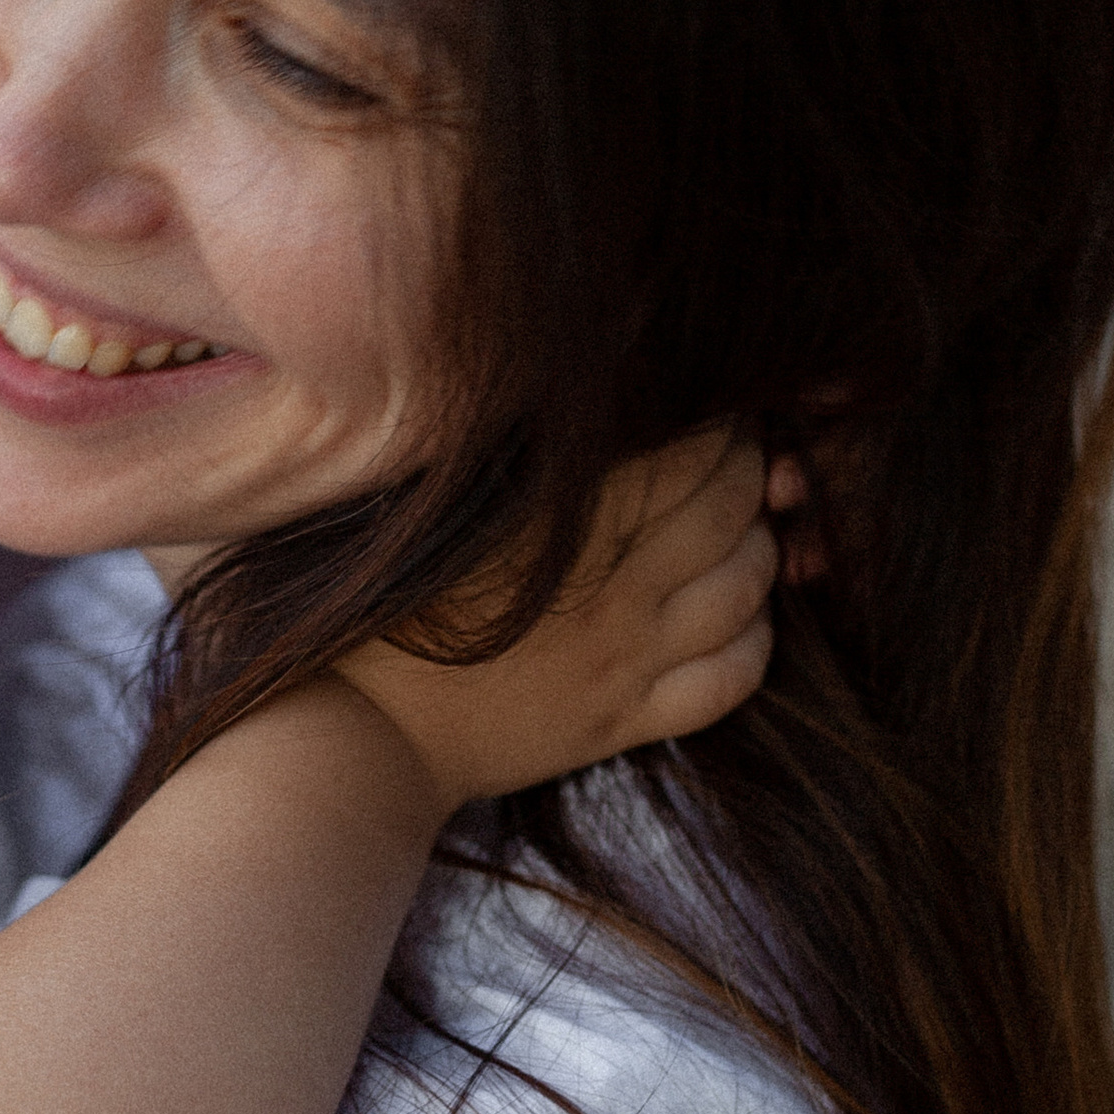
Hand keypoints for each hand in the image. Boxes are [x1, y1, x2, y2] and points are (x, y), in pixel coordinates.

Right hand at [339, 430, 781, 814]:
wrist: (353, 737)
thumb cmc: (368, 607)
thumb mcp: (426, 504)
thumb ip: (501, 448)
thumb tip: (557, 377)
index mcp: (563, 521)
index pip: (689, 446)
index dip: (717, 416)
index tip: (706, 405)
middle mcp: (611, 587)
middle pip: (731, 505)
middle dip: (749, 467)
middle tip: (735, 452)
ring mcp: (624, 659)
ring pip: (747, 587)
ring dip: (759, 547)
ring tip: (738, 527)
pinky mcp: (621, 720)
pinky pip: (731, 679)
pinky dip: (755, 640)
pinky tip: (738, 617)